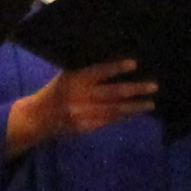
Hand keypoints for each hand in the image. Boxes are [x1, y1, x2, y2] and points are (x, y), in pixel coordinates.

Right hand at [3, 57, 153, 158]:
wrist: (37, 117)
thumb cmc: (56, 91)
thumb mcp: (67, 76)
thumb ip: (87, 73)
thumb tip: (116, 68)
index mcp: (74, 79)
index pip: (99, 71)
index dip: (116, 68)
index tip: (134, 64)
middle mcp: (80, 96)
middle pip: (112, 93)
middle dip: (134, 90)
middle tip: (153, 86)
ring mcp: (83, 113)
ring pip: (114, 109)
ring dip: (134, 106)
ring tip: (150, 103)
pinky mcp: (85, 127)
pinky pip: (109, 121)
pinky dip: (124, 117)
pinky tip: (136, 113)